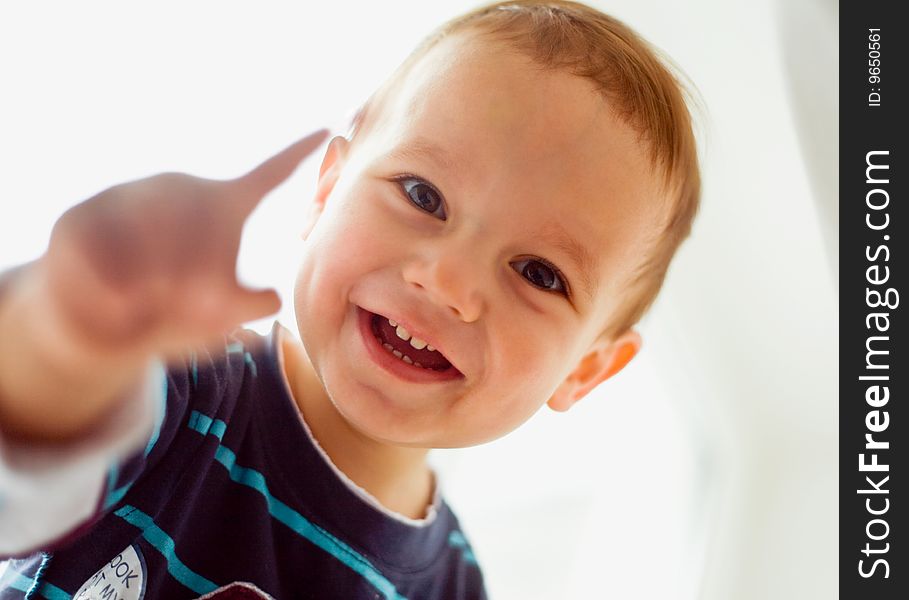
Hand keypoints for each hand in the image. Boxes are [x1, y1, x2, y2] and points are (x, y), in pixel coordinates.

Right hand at [39, 130, 327, 358]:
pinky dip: (112, 297)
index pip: (266, 174)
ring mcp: (126, 196)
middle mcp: (177, 189)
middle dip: (200, 289)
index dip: (296, 153)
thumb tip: (274, 296)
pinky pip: (102, 261)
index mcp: (220, 206)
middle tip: (188, 311)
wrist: (100, 332)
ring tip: (148, 307)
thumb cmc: (171, 317)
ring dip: (154, 294)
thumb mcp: (217, 321)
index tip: (329, 127)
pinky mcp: (80, 217)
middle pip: (206, 234)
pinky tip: (116, 305)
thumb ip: (245, 307)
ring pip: (153, 249)